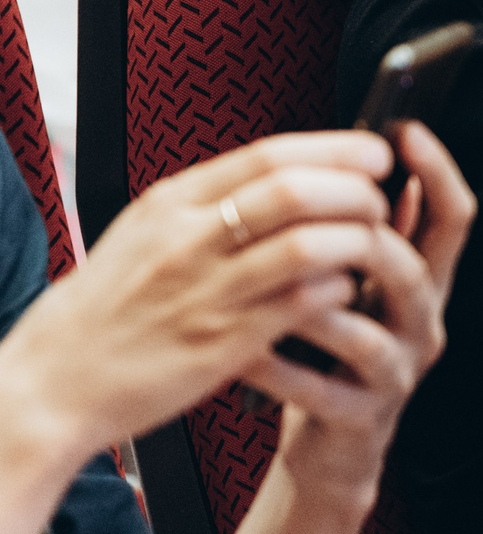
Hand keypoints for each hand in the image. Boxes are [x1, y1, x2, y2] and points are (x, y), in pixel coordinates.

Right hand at [0, 133, 395, 462]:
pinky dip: (336, 290)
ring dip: (356, 239)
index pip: (270, 154)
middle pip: (296, 190)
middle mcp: (189, 241)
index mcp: (172, 204)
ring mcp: (206, 293)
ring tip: (372, 244)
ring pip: (306, 244)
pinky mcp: (222, 345)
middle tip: (380, 200)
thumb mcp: (146, 232)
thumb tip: (289, 169)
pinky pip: (300, 305)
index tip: (375, 150)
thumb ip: (210, 201)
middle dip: (356, 190)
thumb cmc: (106, 309)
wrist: (51, 385)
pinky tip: (344, 289)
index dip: (337, 148)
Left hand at [242, 123, 475, 508]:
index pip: (454, 218)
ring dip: (313, 307)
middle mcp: (424, 323)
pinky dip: (276, 366)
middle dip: (367, 239)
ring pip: (365, 333)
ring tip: (266, 286)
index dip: (438, 171)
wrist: (333, 446)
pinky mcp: (362, 417)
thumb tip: (384, 166)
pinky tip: (242, 349)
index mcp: (427, 282)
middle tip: (317, 217)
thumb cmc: (336, 352)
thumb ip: (378, 235)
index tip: (406, 130)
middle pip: (414, 270)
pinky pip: (317, 388)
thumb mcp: (366, 287)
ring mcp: (398, 373)